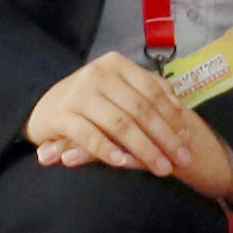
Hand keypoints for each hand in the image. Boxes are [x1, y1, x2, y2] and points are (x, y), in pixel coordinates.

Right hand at [26, 53, 232, 203]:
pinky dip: (108, 150)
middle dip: (165, 137)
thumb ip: (146, 91)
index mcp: (116, 64)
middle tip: (182, 159)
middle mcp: (98, 74)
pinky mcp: (61, 116)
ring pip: (120, 124)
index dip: (172, 115)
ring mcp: (78, 94)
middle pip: (140, 109)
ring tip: (161, 167)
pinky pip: (90, 136)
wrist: (44, 107)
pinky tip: (123, 164)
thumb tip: (179, 105)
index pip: (152, 91)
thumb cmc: (89, 100)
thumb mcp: (117, 88)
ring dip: (144, 148)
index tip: (188, 137)